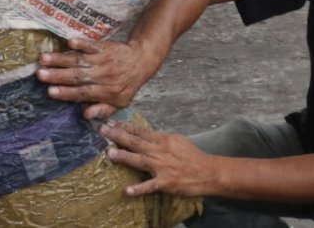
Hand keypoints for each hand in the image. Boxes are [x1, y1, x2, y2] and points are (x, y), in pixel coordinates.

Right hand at [36, 36, 158, 118]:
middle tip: (40, 74)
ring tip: (44, 58)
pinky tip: (69, 42)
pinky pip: (92, 45)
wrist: (142, 61)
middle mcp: (104, 75)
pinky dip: (81, 43)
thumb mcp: (120, 102)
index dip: (67, 92)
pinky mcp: (105, 47)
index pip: (84, 92)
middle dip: (58, 75)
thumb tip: (85, 115)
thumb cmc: (127, 84)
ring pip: (80, 60)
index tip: (50, 91)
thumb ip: (103, 109)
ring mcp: (104, 60)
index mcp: (107, 91)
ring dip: (61, 59)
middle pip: (78, 76)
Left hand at [100, 120, 217, 196]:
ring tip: (110, 154)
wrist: (208, 172)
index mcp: (165, 140)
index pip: (141, 131)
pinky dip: (139, 189)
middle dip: (119, 136)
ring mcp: (163, 167)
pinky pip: (150, 186)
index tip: (112, 123)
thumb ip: (161, 139)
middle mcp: (162, 151)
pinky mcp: (166, 182)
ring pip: (140, 160)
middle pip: (137, 142)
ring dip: (125, 157)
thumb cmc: (193, 157)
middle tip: (104, 130)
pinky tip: (127, 190)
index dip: (125, 127)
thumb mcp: (178, 141)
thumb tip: (147, 135)